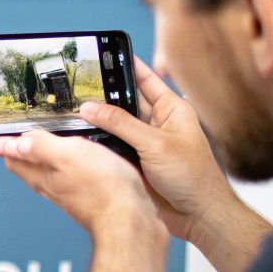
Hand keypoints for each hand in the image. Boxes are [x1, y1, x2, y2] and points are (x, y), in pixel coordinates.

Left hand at [0, 127, 158, 237]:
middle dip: (19, 153)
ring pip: (50, 175)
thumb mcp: (68, 156)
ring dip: (43, 161)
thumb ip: (41, 147)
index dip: (3, 145)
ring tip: (38, 151)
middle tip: (10, 144)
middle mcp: (54, 188)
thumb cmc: (103, 191)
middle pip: (28, 168)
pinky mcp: (92, 198)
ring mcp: (72, 194)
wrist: (131, 223)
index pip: (14, 158)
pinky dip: (68, 168)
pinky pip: (72, 179)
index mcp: (43, 176)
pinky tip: (76, 164)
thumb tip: (17, 141)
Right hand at [72, 60, 238, 243]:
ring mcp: (145, 142)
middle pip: (124, 100)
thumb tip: (91, 108)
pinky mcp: (136, 161)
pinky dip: (99, 142)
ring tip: (73, 110)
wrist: (199, 216)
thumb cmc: (193, 178)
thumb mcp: (155, 144)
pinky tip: (82, 137)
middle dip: (104, 94)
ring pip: (116, 124)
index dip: (124, 65)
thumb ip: (121, 124)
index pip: (144, 78)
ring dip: (99, 120)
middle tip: (77, 87)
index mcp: (172, 108)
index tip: (102, 54)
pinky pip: (113, 145)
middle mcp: (157, 122)